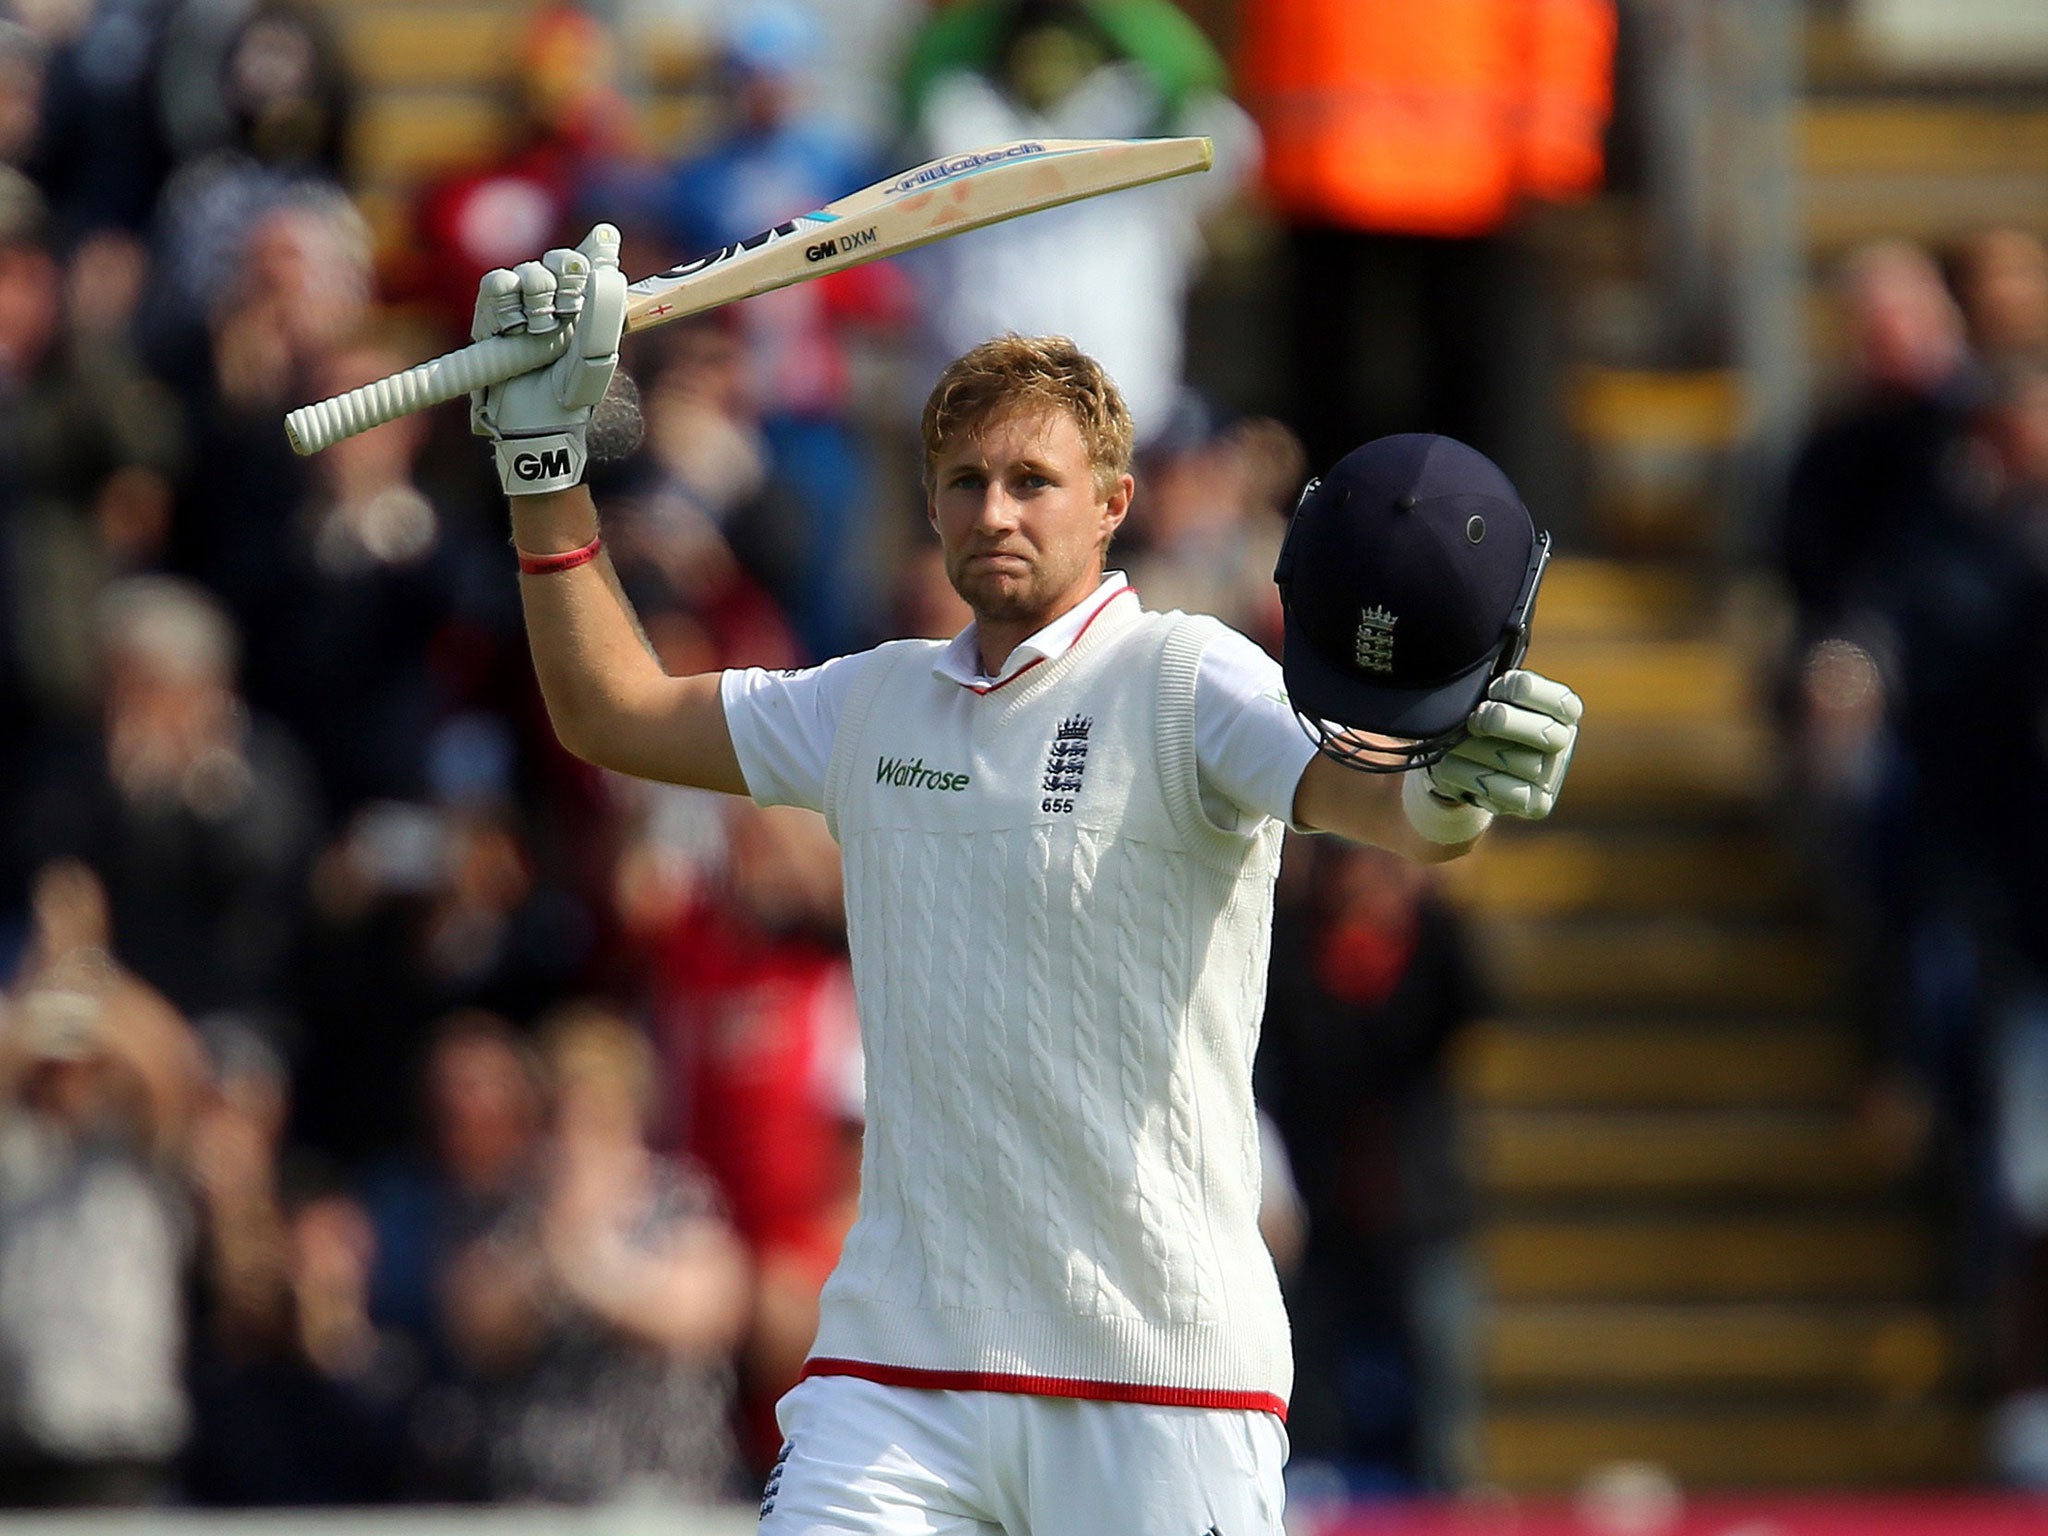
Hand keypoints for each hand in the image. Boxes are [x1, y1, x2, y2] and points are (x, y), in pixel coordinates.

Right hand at [470, 223, 626, 495]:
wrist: (533, 421)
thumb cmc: (571, 394)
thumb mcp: (596, 354)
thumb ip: (604, 309)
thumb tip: (607, 266)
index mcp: (590, 306)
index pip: (596, 258)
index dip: (599, 247)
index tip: (604, 241)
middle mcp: (559, 299)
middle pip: (562, 259)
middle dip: (566, 281)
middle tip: (566, 314)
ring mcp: (524, 303)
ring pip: (529, 270)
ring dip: (536, 299)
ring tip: (537, 333)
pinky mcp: (492, 312)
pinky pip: (496, 283)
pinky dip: (505, 301)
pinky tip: (512, 328)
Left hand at [1425, 668, 1581, 818]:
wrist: (1465, 763)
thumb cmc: (1480, 717)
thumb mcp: (1487, 693)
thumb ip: (1493, 682)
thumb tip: (1485, 664)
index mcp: (1563, 710)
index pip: (1558, 699)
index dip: (1523, 690)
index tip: (1493, 688)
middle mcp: (1564, 742)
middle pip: (1544, 733)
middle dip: (1501, 723)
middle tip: (1474, 720)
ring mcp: (1552, 776)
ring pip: (1518, 763)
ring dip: (1476, 751)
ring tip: (1451, 743)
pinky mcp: (1536, 804)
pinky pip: (1508, 792)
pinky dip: (1472, 777)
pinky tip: (1449, 766)